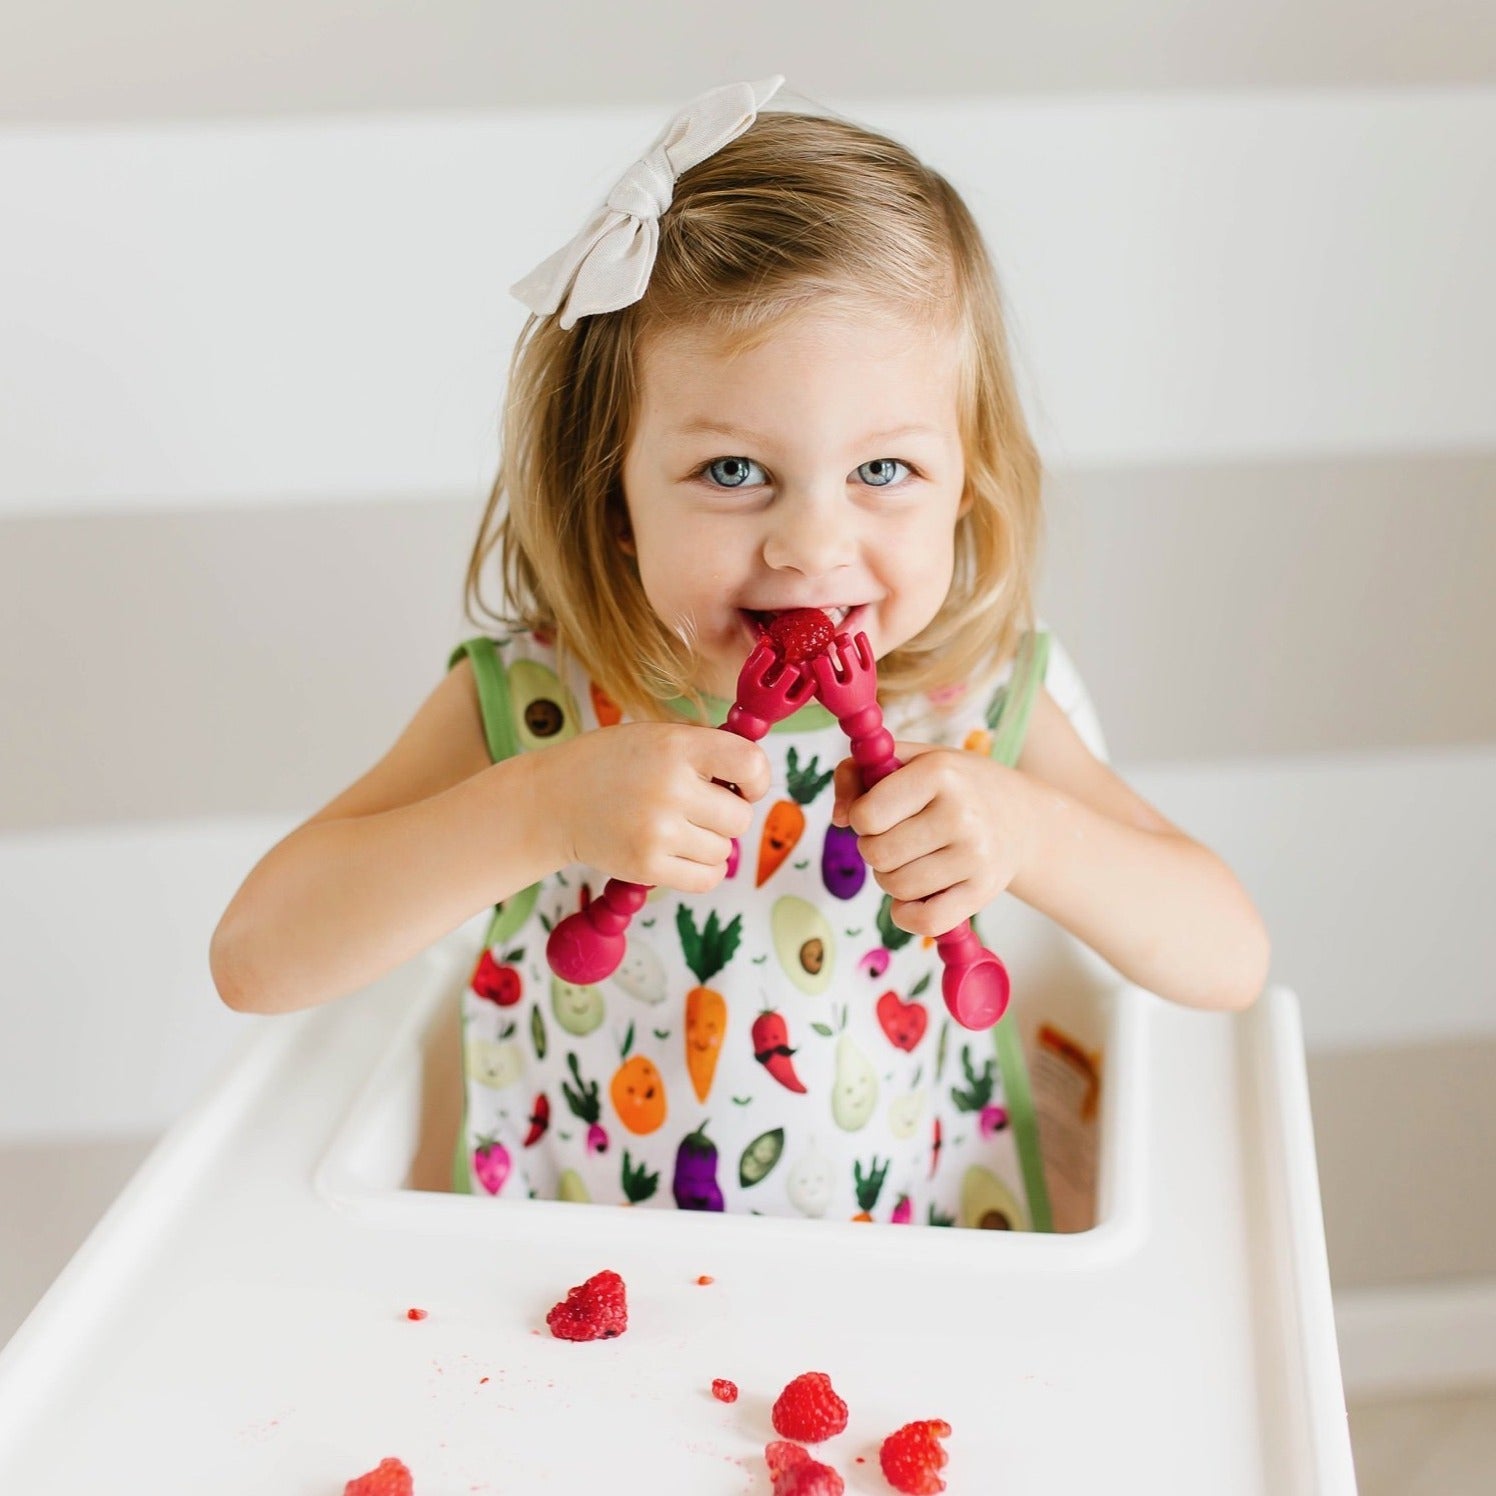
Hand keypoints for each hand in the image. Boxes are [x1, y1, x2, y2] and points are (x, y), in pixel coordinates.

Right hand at [539, 723, 770, 892]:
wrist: (555, 800)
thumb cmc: (615, 765)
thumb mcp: (659, 738)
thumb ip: (706, 752)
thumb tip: (757, 778)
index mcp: (677, 747)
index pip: (750, 764)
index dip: (757, 779)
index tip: (744, 785)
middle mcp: (670, 787)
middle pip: (740, 817)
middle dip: (726, 816)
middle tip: (698, 809)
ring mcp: (657, 830)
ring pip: (724, 851)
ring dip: (710, 844)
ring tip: (677, 829)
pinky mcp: (646, 866)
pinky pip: (706, 879)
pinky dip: (702, 871)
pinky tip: (682, 855)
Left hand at [831, 742, 1033, 934]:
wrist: (1021, 818)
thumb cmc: (952, 787)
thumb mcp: (908, 760)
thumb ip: (857, 774)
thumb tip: (839, 818)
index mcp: (938, 772)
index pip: (865, 816)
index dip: (862, 818)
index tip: (881, 813)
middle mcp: (961, 814)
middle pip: (876, 855)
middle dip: (875, 849)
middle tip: (898, 838)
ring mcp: (975, 856)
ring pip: (895, 888)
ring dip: (892, 878)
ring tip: (913, 859)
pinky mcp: (982, 892)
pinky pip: (923, 921)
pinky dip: (906, 914)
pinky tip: (915, 895)